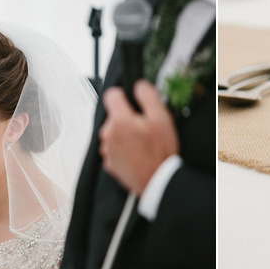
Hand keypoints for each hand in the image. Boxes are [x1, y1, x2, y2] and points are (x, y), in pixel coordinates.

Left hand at [99, 80, 178, 195]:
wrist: (157, 183)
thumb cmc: (160, 151)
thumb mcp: (161, 117)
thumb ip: (147, 95)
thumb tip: (138, 85)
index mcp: (120, 120)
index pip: (111, 95)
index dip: (122, 94)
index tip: (132, 102)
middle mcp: (108, 134)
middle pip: (114, 115)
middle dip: (127, 117)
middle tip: (145, 128)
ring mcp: (107, 151)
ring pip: (114, 132)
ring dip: (125, 134)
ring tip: (142, 143)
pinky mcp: (109, 164)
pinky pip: (114, 148)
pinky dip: (123, 148)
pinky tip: (137, 154)